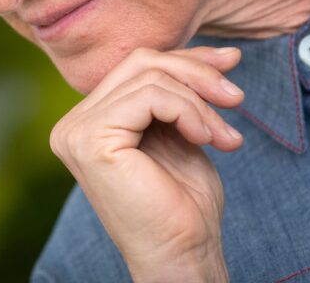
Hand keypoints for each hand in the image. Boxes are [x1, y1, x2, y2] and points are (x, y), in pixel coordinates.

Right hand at [49, 46, 242, 282]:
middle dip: (196, 72)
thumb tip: (221, 53)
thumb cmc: (183, 204)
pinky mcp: (91, 139)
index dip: (187, 59)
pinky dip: (188, 110)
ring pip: (148, 76)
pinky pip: (149, 96)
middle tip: (236, 97)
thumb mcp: (183, 131)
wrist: (182, 256)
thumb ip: (182, 92)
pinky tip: (205, 138)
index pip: (136, 66)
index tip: (230, 63)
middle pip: (140, 62)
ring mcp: (76, 131)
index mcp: (89, 120)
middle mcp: (73, 123)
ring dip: (200, 101)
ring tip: (226, 135)